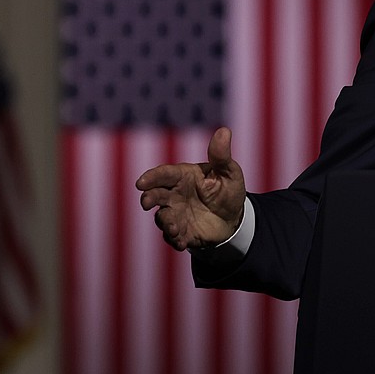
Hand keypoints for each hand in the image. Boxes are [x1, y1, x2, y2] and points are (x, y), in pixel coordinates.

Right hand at [136, 127, 246, 251]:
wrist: (234, 218)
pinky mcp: (181, 232)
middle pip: (155, 195)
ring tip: (174, 228)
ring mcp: (176, 214)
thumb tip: (224, 130)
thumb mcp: (229, 172)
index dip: (151, 177)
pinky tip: (181, 242)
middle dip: (149, 198)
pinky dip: (174, 240)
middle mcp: (175, 194)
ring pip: (163, 217)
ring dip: (165, 223)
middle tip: (146, 203)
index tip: (140, 182)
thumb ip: (221, 155)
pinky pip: (173, 237)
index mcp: (183, 176)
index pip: (164, 174)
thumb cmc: (228, 190)